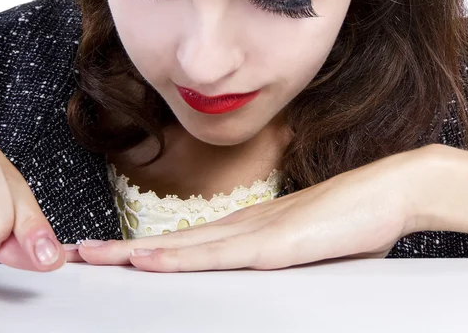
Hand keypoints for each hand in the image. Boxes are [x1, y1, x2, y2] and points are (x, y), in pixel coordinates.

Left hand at [70, 147, 428, 271]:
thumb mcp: (303, 252)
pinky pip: (214, 255)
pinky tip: (147, 261)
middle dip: (121, 249)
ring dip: (133, 253)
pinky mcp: (272, 244)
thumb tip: (261, 274)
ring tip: (92, 256)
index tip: (113, 255)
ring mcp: (252, 233)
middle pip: (169, 242)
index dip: (144, 249)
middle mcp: (239, 227)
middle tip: (80, 252)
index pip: (183, 243)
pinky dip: (177, 259)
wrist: (388, 192)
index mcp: (244, 230)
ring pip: (180, 247)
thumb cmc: (349, 222)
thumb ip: (276, 261)